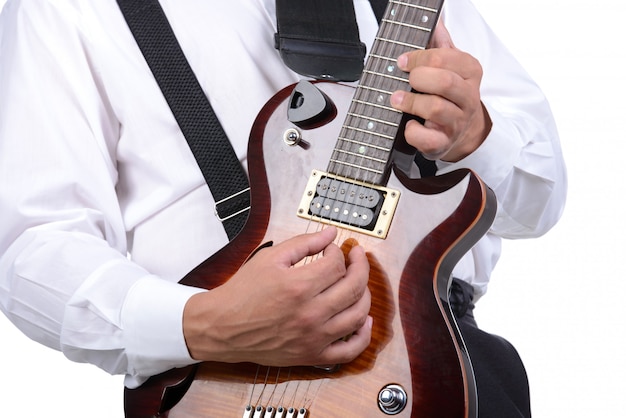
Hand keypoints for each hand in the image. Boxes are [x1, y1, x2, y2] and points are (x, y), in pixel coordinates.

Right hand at [182, 226, 371, 366]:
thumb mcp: (270, 258)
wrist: (222, 326)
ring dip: (365, 295)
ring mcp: (313, 337)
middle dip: (360, 267)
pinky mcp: (312, 355)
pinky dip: (363, 336)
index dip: (338, 252)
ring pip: (358, 315)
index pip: (337, 265)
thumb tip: (330, 234)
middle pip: (354, 287)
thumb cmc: (242, 293)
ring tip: (358, 284)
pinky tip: (364, 321)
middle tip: (356, 258)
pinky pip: (350, 351)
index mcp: (298, 286)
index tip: (332, 250)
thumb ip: (304, 243)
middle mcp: (309, 313)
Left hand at [390, 22, 491, 161]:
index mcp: (470, 72)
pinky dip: (413, 132)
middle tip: (405, 79)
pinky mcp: (443, 143)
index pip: (447, 58)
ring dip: (411, 102)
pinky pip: (428, 138)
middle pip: (445, 82)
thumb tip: (435, 21)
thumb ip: (442, 44)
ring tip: (396, 99)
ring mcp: (456, 122)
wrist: (462, 132)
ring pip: (436, 109)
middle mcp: (467, 97)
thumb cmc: (450, 95)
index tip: (403, 61)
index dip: (420, 57)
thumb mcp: (451, 67)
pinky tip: (408, 124)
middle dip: (419, 77)